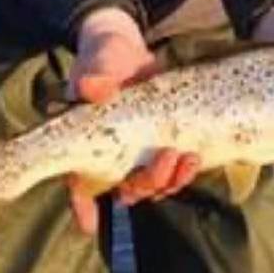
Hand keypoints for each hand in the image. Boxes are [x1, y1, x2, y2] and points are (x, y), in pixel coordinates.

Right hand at [67, 8, 200, 233]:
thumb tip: (91, 86)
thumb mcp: (98, 64)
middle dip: (147, 183)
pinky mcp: (162, 143)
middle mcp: (111, 156)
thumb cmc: (103, 58)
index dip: (83, 208)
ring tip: (187, 160)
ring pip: (152, 184)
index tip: (90, 224)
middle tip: (166, 158)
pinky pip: (172, 168)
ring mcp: (138, 153)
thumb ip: (95, 77)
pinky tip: (194, 159)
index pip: (79, 185)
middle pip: (126, 189)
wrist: (127, 48)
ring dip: (169, 180)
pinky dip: (182, 170)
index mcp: (86, 146)